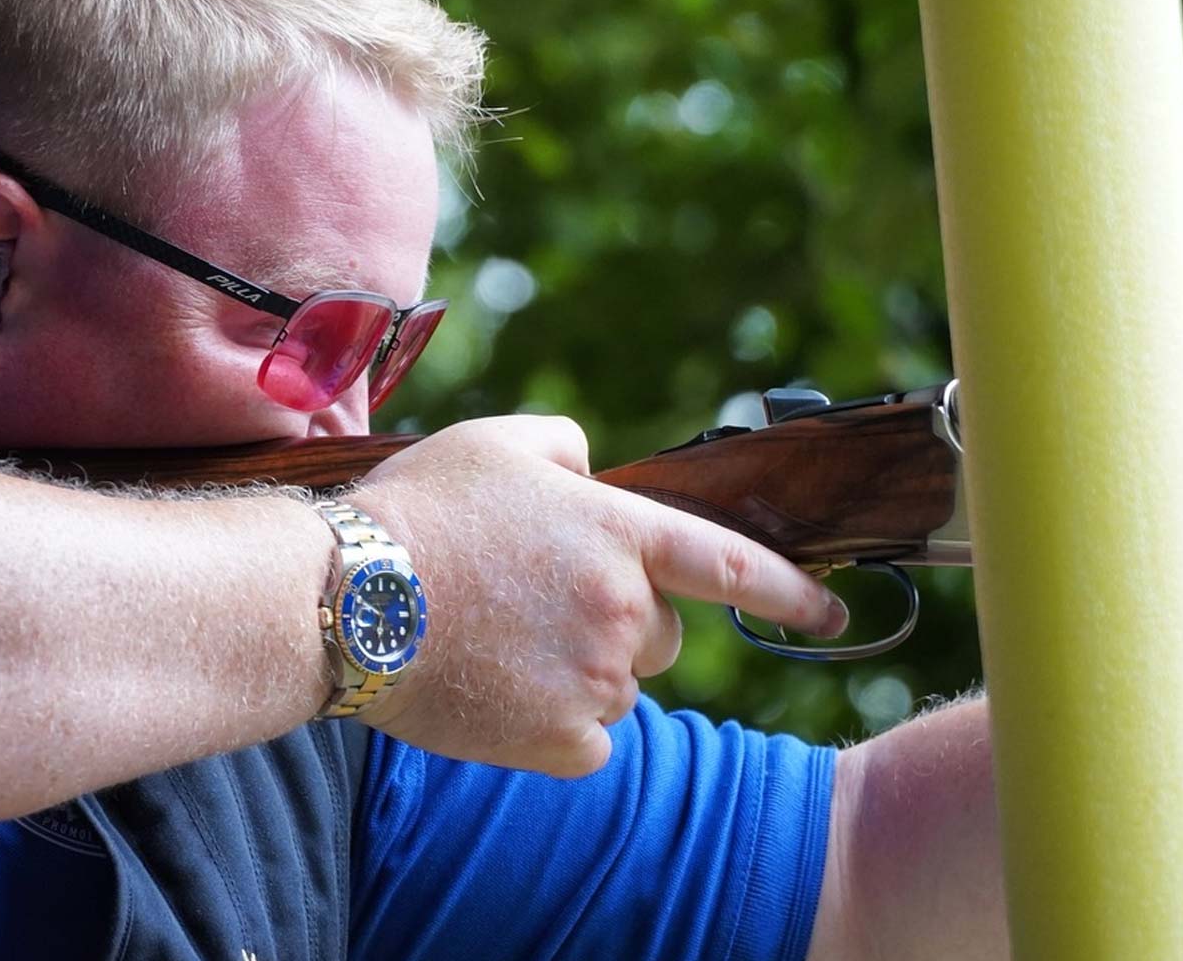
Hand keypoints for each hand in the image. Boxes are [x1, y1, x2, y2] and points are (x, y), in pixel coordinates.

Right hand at [347, 414, 845, 776]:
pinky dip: (553, 724)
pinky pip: (587, 740)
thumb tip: (594, 471)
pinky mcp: (563, 740)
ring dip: (577, 674)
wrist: (346, 599)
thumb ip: (568, 450)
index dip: (793, 593)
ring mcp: (596, 679)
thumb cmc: (417, 512)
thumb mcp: (497, 442)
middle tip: (534, 610)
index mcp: (620, 533)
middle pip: (661, 637)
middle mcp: (624, 608)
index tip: (836, 614)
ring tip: (497, 644)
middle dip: (618, 626)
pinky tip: (496, 689)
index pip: (732, 566)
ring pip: (617, 689)